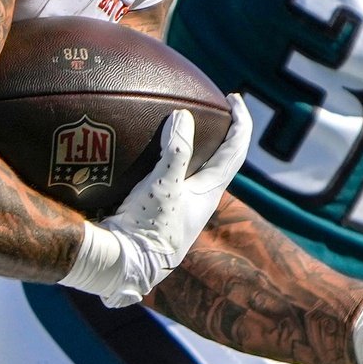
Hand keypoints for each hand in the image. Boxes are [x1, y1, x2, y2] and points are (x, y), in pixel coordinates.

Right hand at [59, 93, 253, 307]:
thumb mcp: (164, 186)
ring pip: (193, 169)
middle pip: (219, 160)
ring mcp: (178, 207)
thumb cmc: (148, 228)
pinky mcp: (156, 211)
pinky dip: (163, 158)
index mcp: (209, 193)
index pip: (235, 151)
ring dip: (192, 146)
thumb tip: (183, 116)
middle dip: (219, 133)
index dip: (240, 123)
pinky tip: (141, 151)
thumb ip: (176, 151)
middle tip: (212, 108)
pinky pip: (167, 176)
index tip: (234, 98)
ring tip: (178, 124)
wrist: (121, 265)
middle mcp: (199, 200)